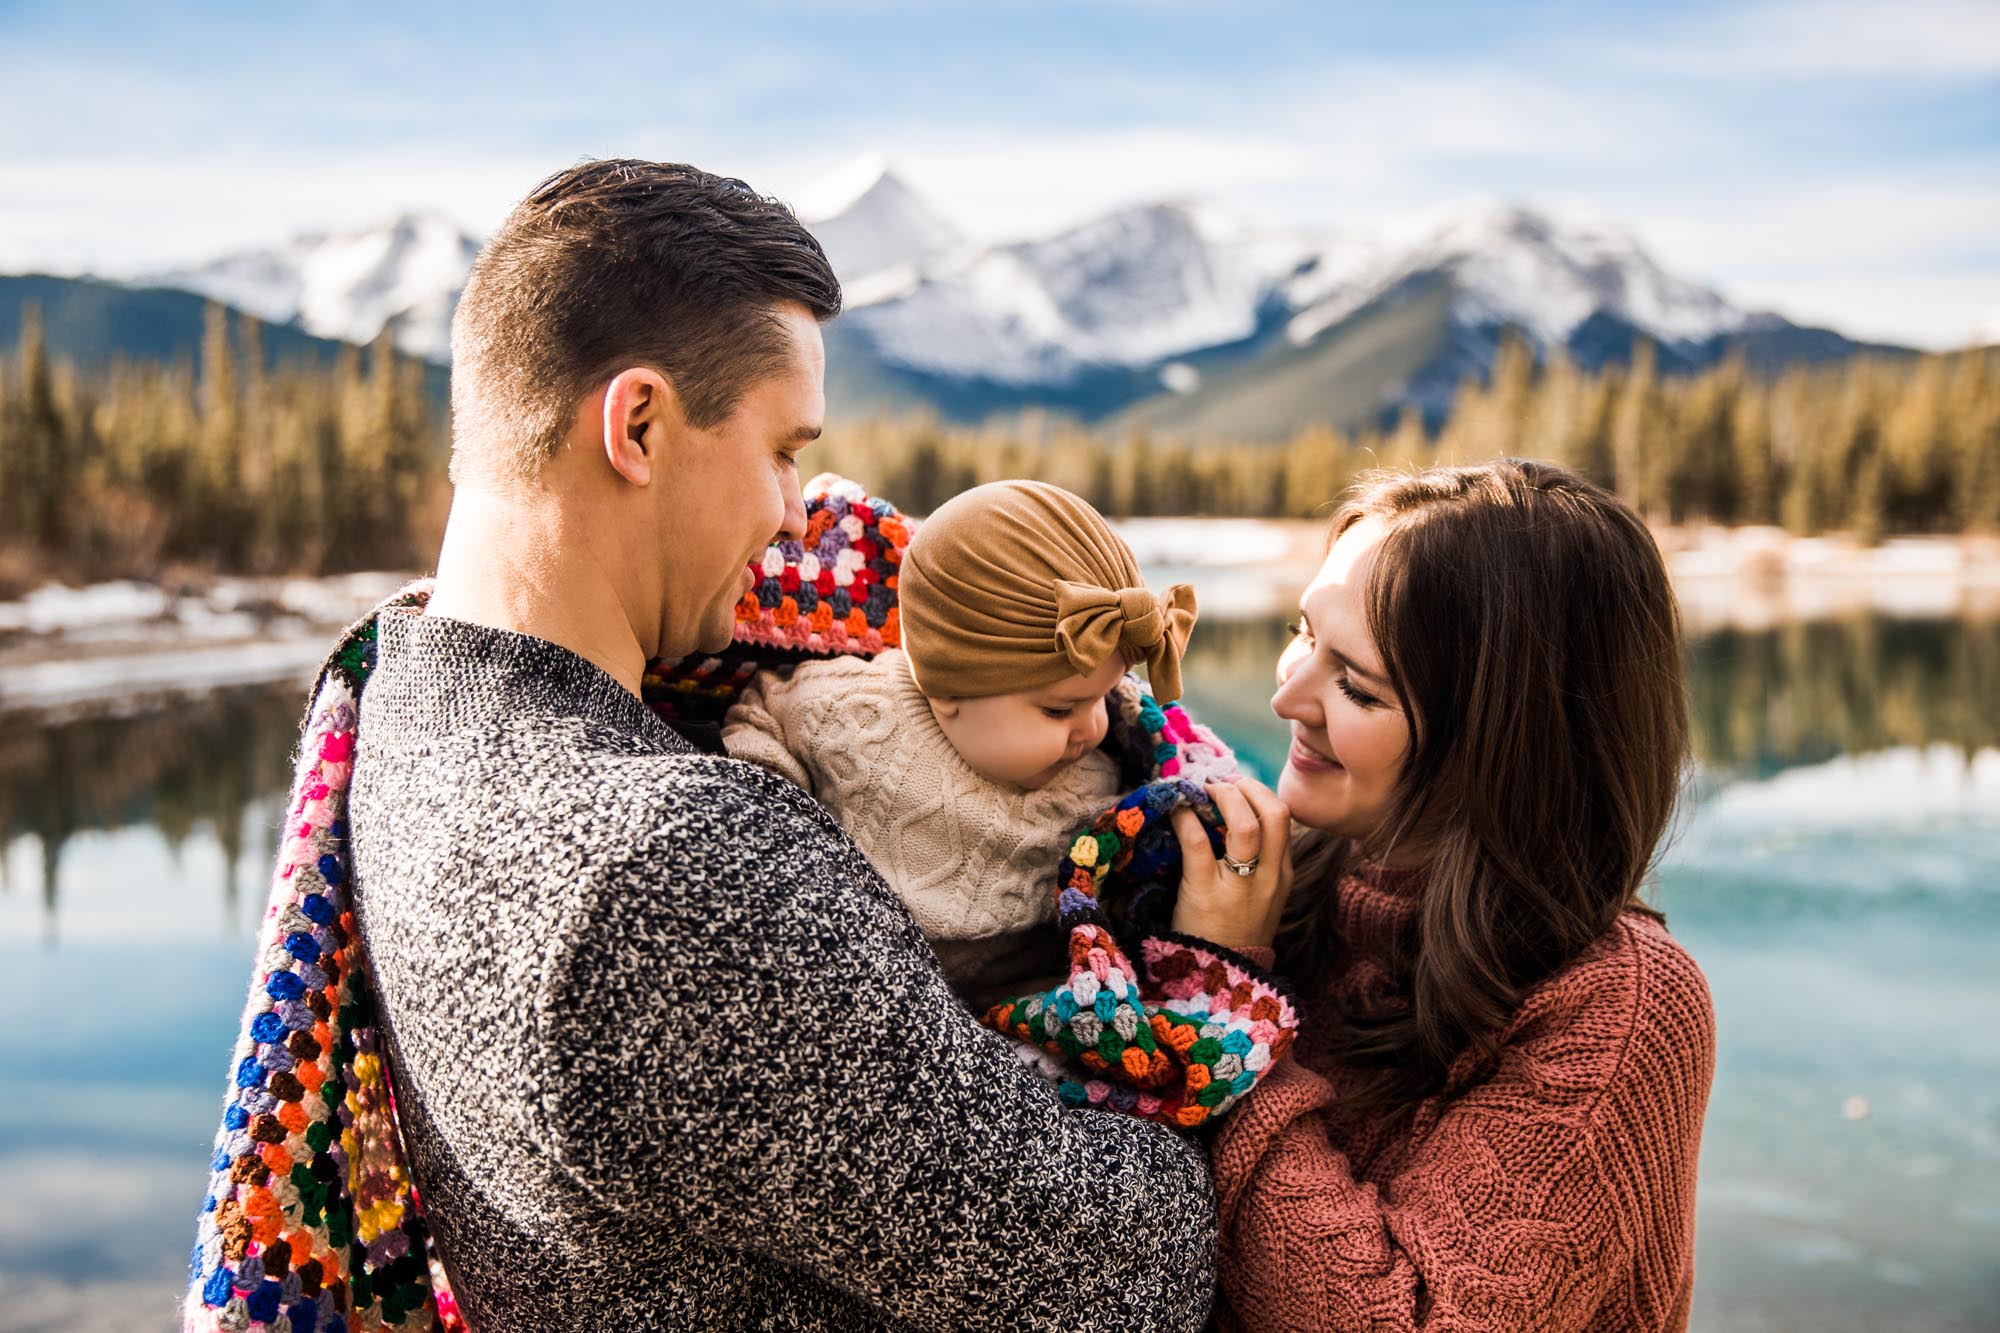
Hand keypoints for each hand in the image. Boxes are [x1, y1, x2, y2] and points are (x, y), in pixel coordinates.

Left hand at [1169, 778, 1292, 951]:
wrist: (1218, 980)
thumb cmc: (1232, 935)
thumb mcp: (1260, 900)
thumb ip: (1258, 864)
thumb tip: (1229, 817)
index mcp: (1283, 875)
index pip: (1284, 819)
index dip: (1258, 793)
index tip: (1236, 787)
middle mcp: (1269, 877)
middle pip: (1274, 813)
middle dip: (1246, 787)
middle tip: (1219, 783)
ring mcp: (1240, 886)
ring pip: (1245, 824)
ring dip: (1222, 797)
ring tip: (1201, 791)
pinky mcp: (1205, 893)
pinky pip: (1197, 842)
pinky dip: (1184, 818)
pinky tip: (1174, 811)